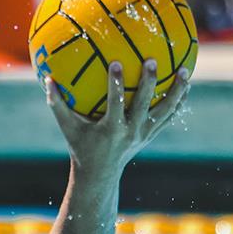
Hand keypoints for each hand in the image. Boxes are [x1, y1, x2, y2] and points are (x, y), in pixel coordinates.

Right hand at [48, 60, 190, 180]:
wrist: (99, 173)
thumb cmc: (80, 146)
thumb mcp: (67, 127)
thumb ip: (57, 104)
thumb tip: (46, 79)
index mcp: (111, 128)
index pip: (115, 103)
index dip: (116, 83)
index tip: (116, 62)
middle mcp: (131, 131)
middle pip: (144, 104)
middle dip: (149, 82)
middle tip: (152, 60)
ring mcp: (144, 134)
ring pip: (165, 111)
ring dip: (177, 91)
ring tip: (185, 70)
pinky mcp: (152, 134)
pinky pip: (169, 116)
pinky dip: (178, 102)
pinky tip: (186, 85)